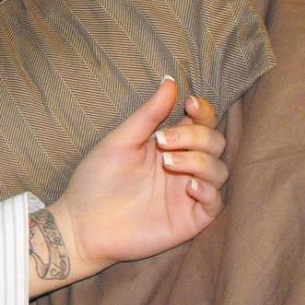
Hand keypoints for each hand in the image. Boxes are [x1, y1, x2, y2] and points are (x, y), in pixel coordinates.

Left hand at [33, 77, 227, 294]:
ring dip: (199, 161)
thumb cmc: (97, 179)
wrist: (84, 223)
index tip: (189, 104)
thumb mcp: (121, 141)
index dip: (203, 110)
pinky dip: (208, 191)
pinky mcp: (191, 219)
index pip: (201, 123)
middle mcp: (183, 166)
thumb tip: (170, 81)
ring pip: (220, 170)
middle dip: (196, 137)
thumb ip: (148, 115)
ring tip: (167, 163)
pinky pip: (216, 203)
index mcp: (168, 144)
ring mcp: (188, 193)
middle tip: (163, 141)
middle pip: (215, 142)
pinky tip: (187, 186)